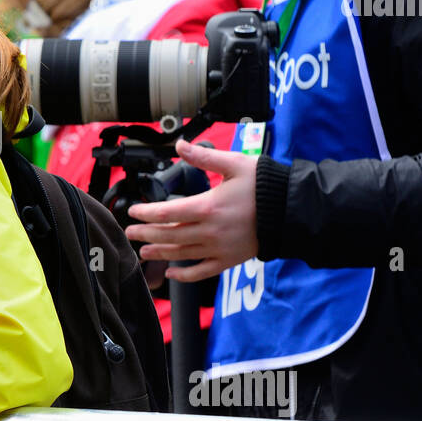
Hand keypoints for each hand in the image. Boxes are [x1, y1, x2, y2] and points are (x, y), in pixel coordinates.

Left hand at [123, 137, 257, 282]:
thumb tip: (180, 144)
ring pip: (181, 254)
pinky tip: (172, 274)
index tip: (133, 212)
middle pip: (169, 235)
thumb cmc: (264, 185)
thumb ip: (204, 156)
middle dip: (146, 234)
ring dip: (160, 253)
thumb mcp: (234, 164)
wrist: (291, 209)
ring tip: (143, 251)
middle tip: (130, 233)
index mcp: (208, 206)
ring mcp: (219, 248)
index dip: (146, 213)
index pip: (167, 212)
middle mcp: (210, 231)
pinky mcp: (230, 260)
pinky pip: (203, 272)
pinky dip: (185, 276)